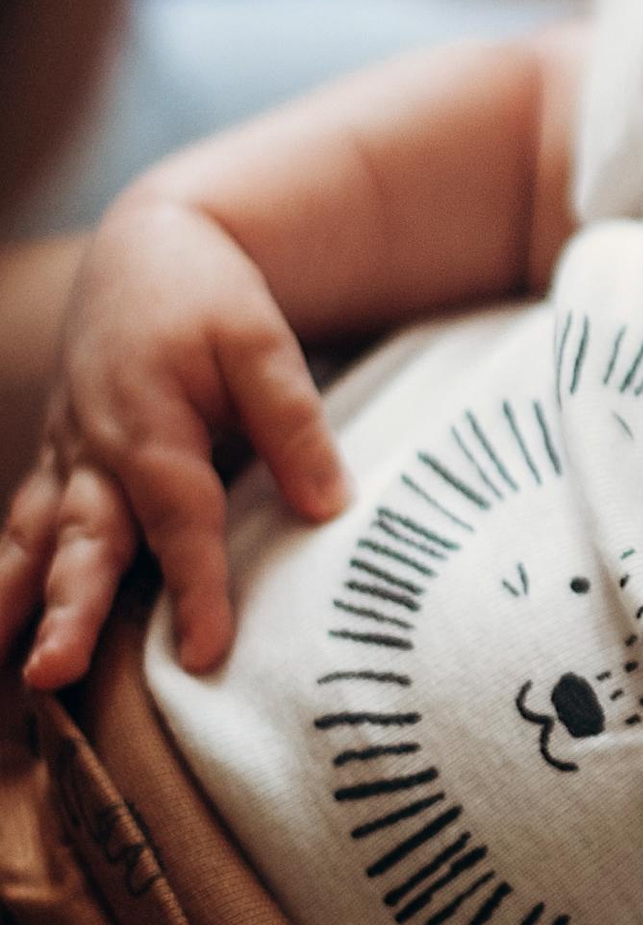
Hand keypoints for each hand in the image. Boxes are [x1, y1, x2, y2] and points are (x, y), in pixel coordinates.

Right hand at [0, 192, 347, 687]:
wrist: (144, 249)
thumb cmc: (209, 296)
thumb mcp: (263, 342)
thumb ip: (293, 425)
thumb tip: (327, 507)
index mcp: (150, 424)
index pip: (180, 522)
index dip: (195, 589)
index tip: (207, 653)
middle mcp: (94, 452)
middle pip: (83, 544)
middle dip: (67, 612)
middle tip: (53, 675)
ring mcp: (66, 461)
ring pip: (31, 543)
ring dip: (12, 606)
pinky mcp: (56, 468)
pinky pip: (22, 529)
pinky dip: (4, 580)